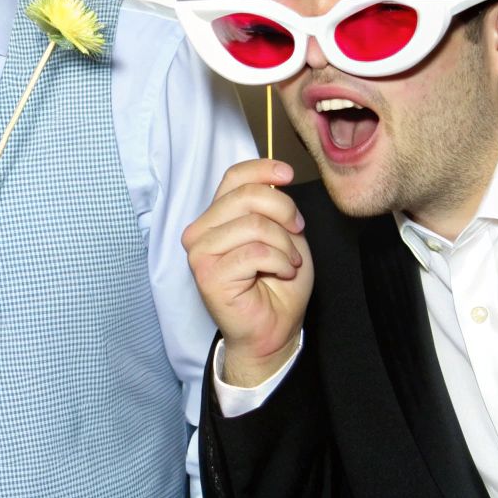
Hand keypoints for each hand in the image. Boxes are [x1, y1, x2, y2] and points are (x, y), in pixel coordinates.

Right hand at [182, 158, 312, 386]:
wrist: (275, 329)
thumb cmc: (278, 283)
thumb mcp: (283, 233)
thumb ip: (272, 206)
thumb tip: (275, 179)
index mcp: (216, 216)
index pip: (234, 177)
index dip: (263, 169)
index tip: (288, 175)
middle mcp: (200, 230)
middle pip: (247, 196)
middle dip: (284, 211)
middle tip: (297, 231)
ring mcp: (200, 252)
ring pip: (254, 225)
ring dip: (284, 244)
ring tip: (289, 261)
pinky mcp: (208, 274)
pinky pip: (255, 252)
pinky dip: (280, 261)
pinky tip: (282, 272)